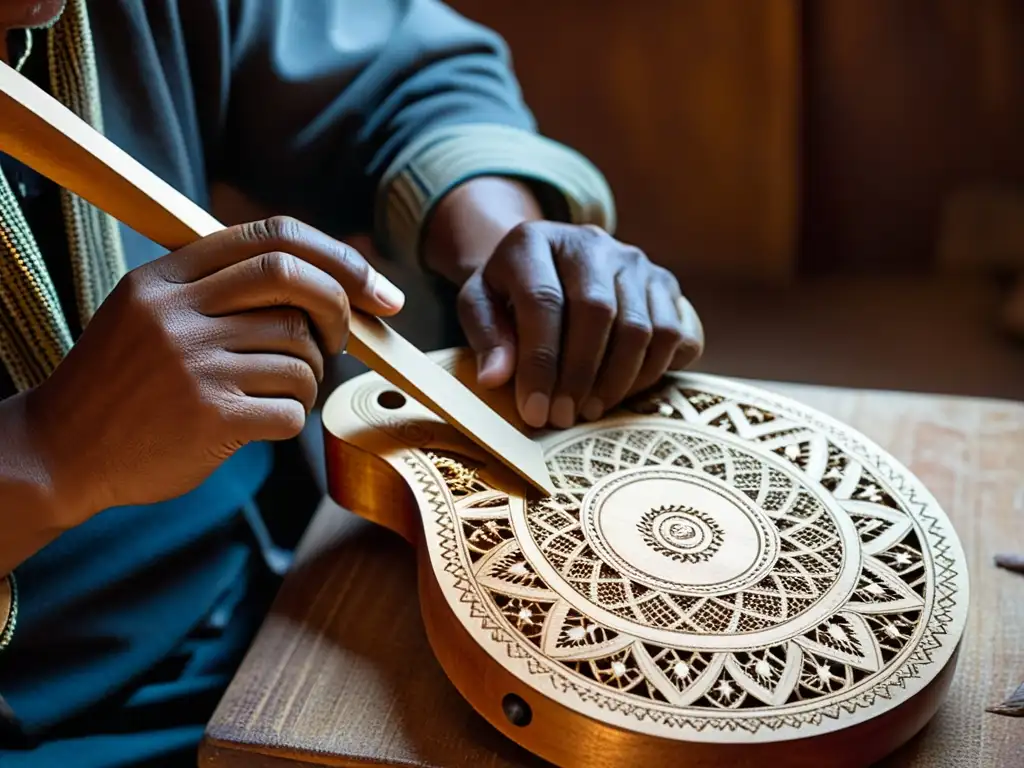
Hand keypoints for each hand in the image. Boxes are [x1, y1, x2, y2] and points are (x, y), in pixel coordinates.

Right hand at [28, 216, 403, 523]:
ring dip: (310, 377)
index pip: (270, 237)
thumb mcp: (149, 313)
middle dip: (339, 310)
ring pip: (301, 353)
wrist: (62, 451)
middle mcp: (178, 312)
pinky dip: (294, 416)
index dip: (337, 257)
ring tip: (280, 390)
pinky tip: (264, 421)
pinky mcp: (210, 415)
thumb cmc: (124, 383)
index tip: (376, 287)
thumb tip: (325, 281)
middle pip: (295, 282)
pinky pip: (292, 407)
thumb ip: (218, 288)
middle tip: (343, 340)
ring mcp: (194, 364)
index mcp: (166, 278)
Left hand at [457, 221, 703, 428]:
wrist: (550, 264)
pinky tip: (621, 392)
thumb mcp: (481, 304)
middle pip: (597, 311)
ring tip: (589, 410)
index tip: (535, 410)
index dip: (540, 361)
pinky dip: (652, 372)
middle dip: (579, 374)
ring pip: (640, 326)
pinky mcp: (664, 282)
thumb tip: (495, 378)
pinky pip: (674, 335)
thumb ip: (487, 337)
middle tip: (564, 416)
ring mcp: (634, 261)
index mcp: (535, 240)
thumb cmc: (509, 293)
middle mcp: (590, 242)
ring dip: (616, 380)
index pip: (543, 300)